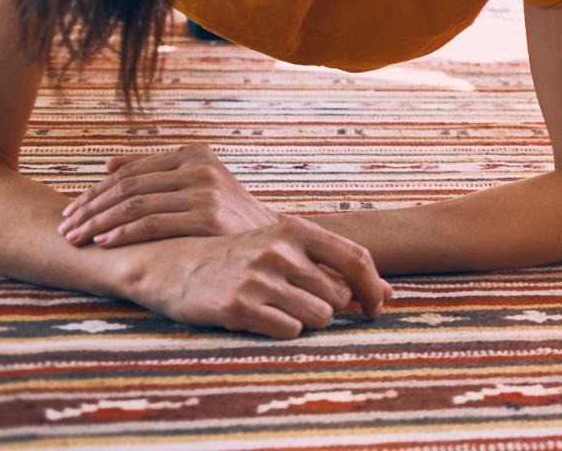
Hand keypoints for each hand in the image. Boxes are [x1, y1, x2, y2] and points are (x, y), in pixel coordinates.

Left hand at [58, 143, 278, 247]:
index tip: (71, 210)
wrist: (273, 240)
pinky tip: (103, 242)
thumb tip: (108, 165)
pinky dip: (122, 233)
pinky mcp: (208, 217)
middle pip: (128, 187)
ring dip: (97, 222)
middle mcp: (201, 168)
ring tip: (76, 238)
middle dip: (90, 207)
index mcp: (196, 153)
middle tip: (65, 227)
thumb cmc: (228, 216)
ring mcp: (206, 191)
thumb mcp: (198, 184)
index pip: (131, 171)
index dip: (95, 191)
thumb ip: (157, 172)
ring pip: (134, 205)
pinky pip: (151, 224)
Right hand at [127, 217, 391, 338]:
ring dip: (305, 320)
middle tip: (296, 301)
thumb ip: (335, 265)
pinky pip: (288, 331)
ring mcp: (257, 279)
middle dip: (327, 306)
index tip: (376, 309)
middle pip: (338, 296)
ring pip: (318, 317)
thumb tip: (390, 294)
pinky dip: (281, 330)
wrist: (172, 265)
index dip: (374, 288)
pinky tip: (258, 317)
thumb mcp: (284, 248)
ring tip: (276, 308)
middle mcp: (279, 251)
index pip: (357, 258)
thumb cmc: (240, 258)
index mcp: (295, 230)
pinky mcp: (237, 307)